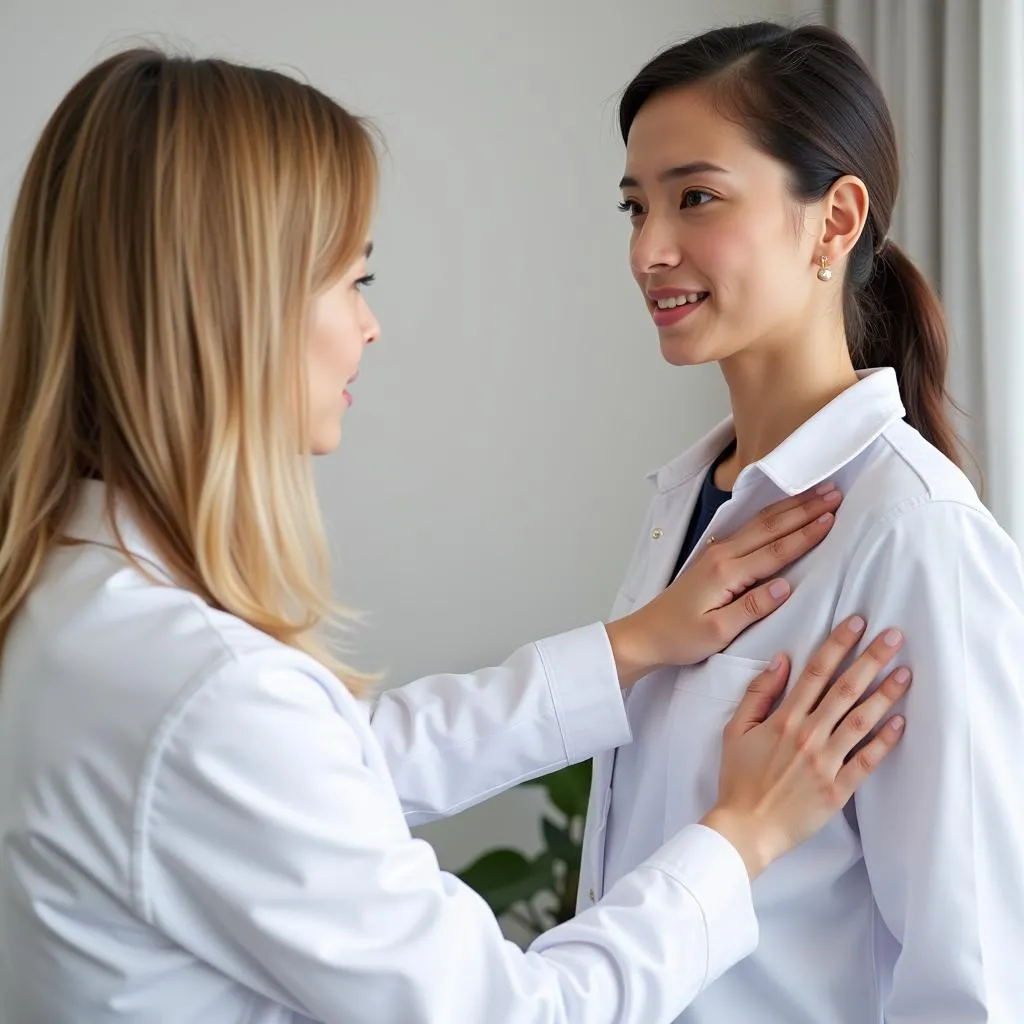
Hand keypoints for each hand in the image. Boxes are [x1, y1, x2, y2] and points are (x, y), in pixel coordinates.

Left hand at [605, 485, 841, 685]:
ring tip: (818, 492)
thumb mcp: (718, 631)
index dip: (806, 534)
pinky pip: (750, 528)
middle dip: (805, 508)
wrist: (647, 633)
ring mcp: (718, 552)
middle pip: (771, 526)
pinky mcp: (715, 556)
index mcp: (726, 572)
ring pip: (761, 522)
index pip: (775, 550)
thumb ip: (752, 608)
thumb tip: (786, 587)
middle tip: (834, 493)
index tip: (832, 517)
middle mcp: (722, 554)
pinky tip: (785, 509)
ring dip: (791, 506)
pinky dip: (773, 515)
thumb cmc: (681, 637)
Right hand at [701, 616, 908, 877]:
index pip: (815, 673)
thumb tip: (781, 661)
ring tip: (905, 673)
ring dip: (885, 694)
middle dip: (871, 659)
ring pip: (861, 720)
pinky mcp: (839, 789)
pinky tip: (900, 721)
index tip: (856, 623)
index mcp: (784, 719)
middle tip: (894, 636)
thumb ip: (758, 693)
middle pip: (845, 689)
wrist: (746, 827)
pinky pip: (867, 761)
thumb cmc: (738, 778)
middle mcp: (808, 735)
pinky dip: (885, 741)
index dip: (837, 644)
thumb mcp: (736, 730)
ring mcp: (826, 762)